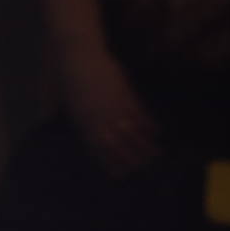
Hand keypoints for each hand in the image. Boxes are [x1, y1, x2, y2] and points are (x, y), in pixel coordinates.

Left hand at [60, 47, 159, 175]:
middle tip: (141, 168)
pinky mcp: (125, 96)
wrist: (79, 55)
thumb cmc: (73, 78)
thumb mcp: (72, 103)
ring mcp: (112, 108)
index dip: (109, 163)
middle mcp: (97, 119)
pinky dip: (149, 126)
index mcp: (81, 122)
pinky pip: (140, 116)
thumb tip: (94, 138)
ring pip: (132, 134)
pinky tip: (157, 133)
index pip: (97, 149)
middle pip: (116, 146)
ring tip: (154, 155)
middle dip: (130, 159)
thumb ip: (84, 122)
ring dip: (144, 146)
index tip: (119, 174)